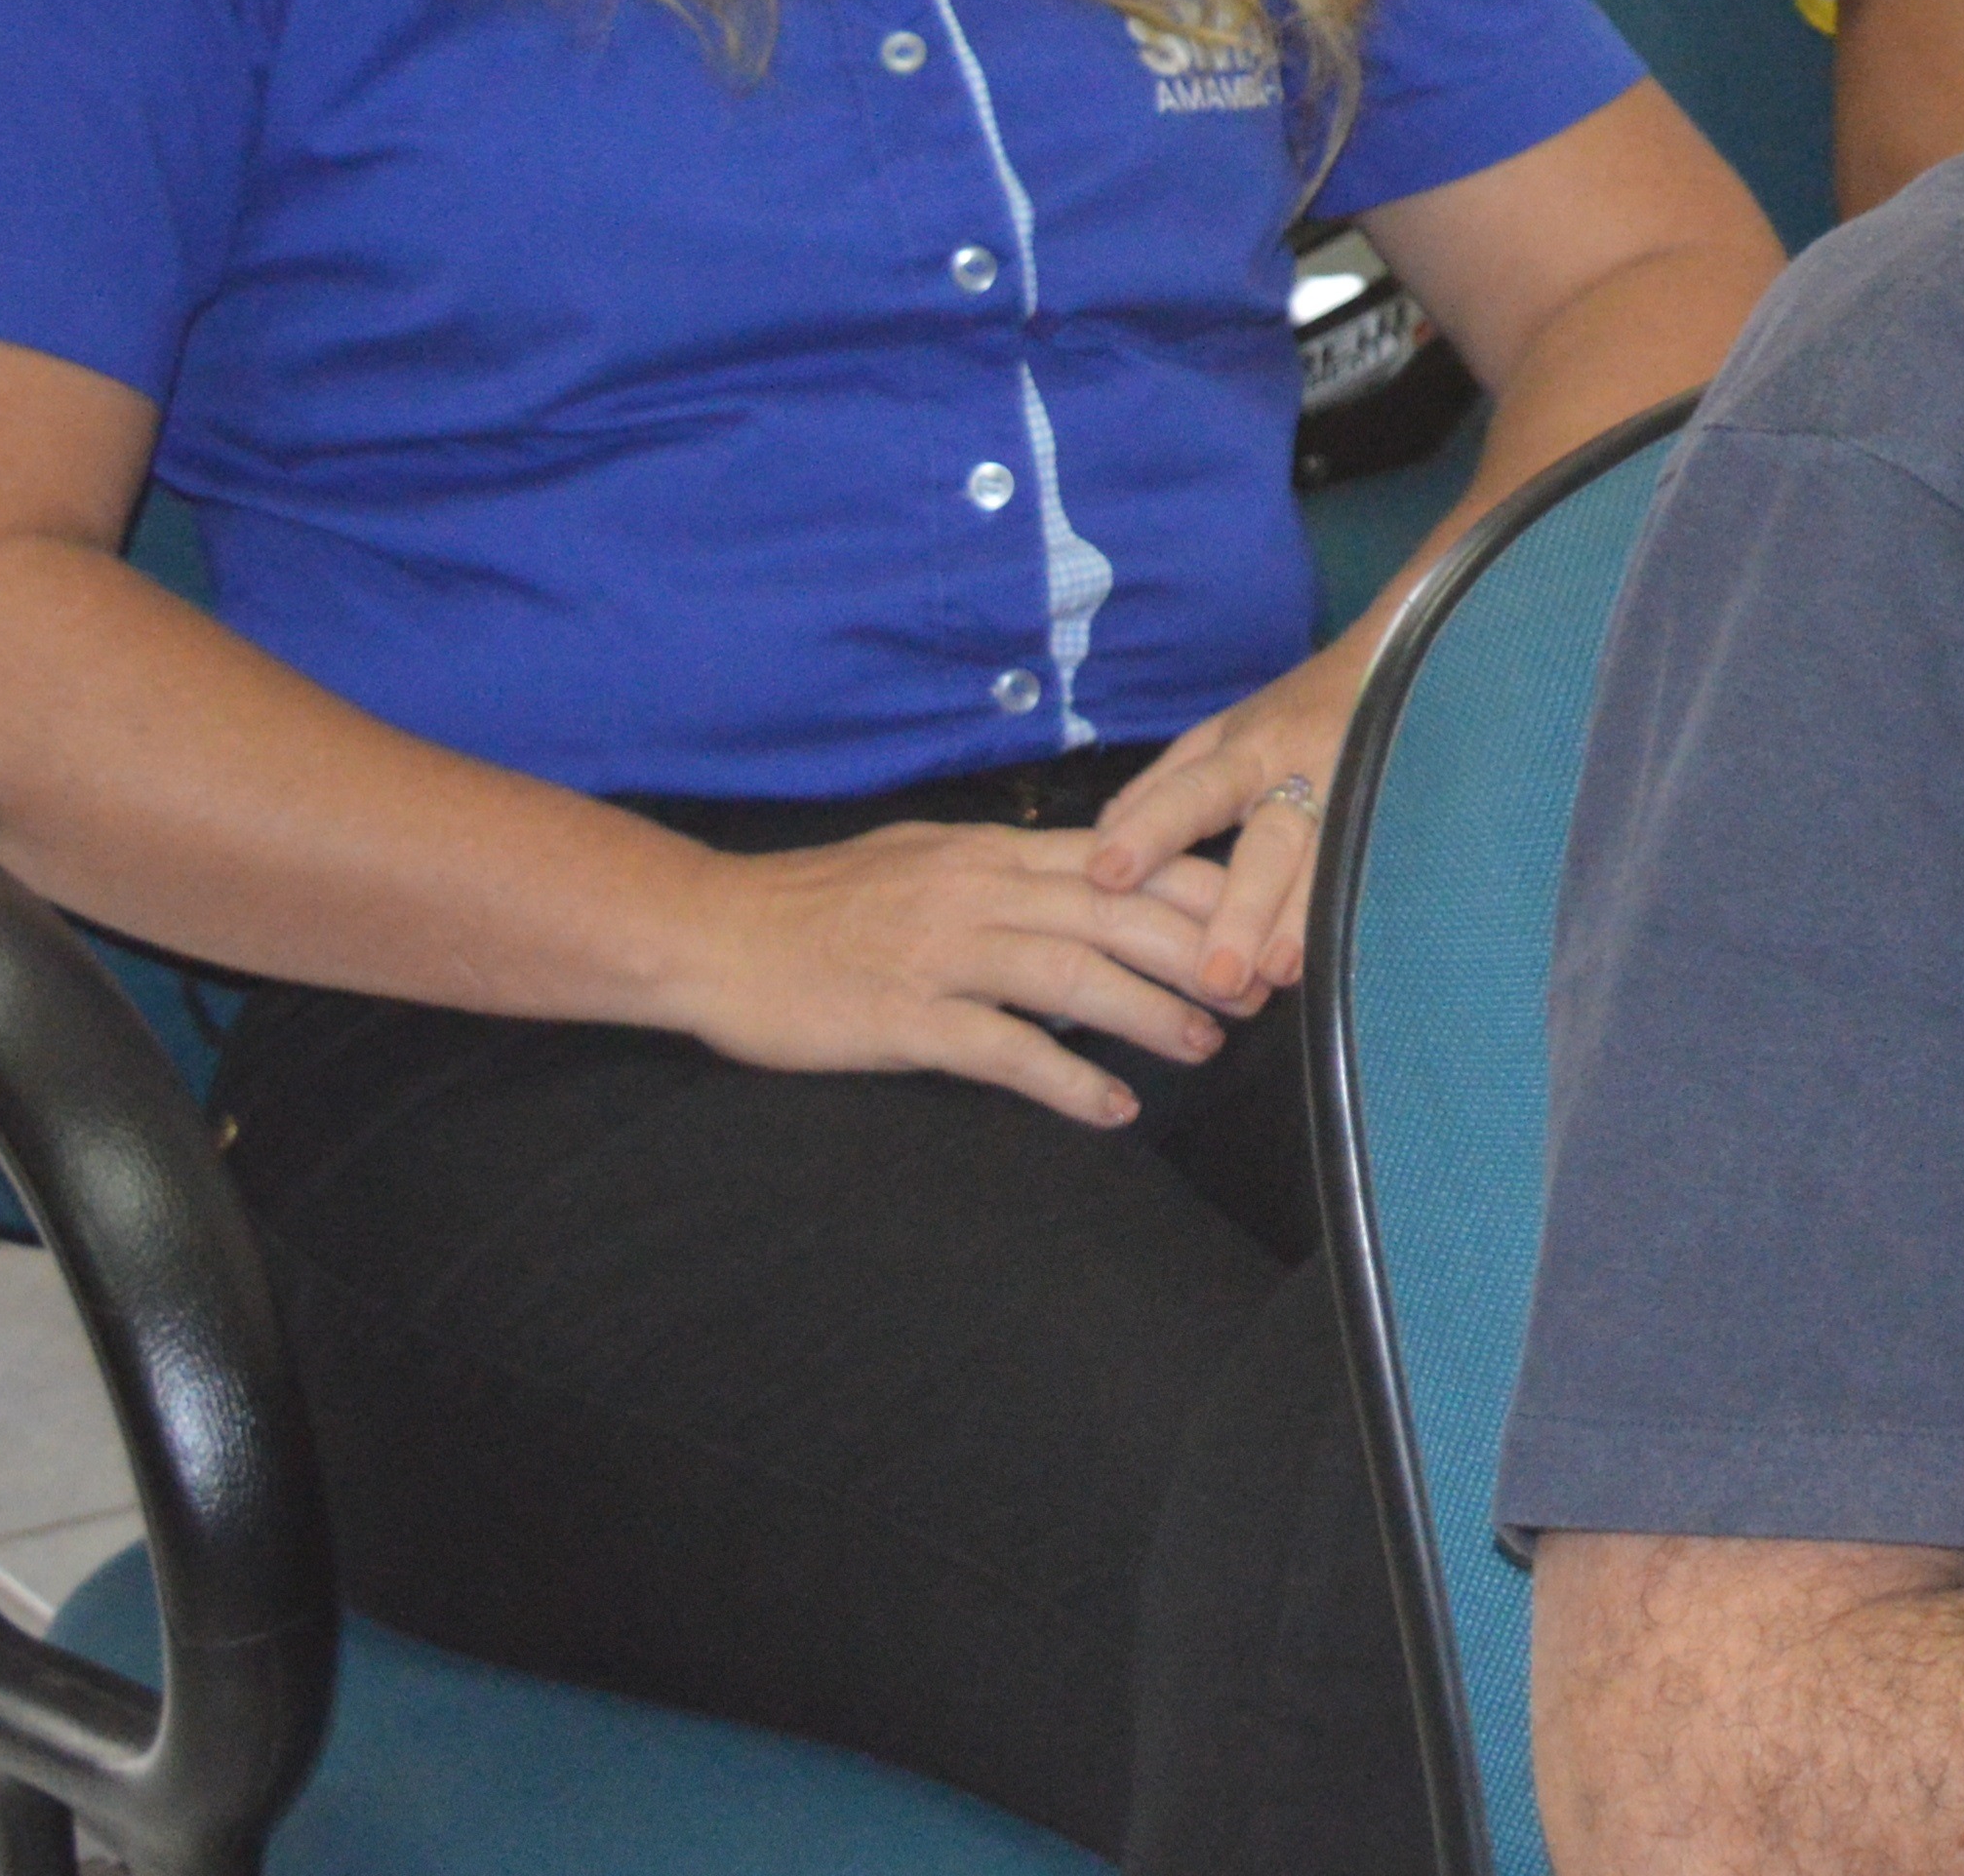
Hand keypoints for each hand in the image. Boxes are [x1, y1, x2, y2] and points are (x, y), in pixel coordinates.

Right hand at [670, 817, 1246, 1126]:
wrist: (707, 933)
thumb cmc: (813, 904)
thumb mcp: (920, 859)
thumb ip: (1000, 870)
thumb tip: (1081, 882)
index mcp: (986, 853)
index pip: (1119, 859)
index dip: (1196, 889)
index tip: (1256, 917)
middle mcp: (976, 892)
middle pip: (1116, 912)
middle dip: (1199, 951)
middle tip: (1256, 992)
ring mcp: (941, 953)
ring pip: (1074, 974)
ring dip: (1150, 1013)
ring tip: (1203, 1046)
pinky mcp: (905, 1017)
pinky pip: (1003, 1049)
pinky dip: (1066, 1081)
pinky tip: (1109, 1110)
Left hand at [1084, 629, 1372, 1010]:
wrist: (1401, 663)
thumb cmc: (1294, 712)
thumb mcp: (1222, 733)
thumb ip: (1164, 786)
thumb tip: (1099, 840)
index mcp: (1246, 752)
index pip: (1192, 792)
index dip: (1151, 831)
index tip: (1107, 874)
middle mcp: (1302, 774)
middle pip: (1270, 845)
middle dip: (1242, 908)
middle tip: (1215, 976)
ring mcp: (1360, 795)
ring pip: (1330, 861)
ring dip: (1303, 919)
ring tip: (1278, 973)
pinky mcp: (1402, 817)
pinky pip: (1378, 867)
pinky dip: (1357, 913)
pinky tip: (1340, 956)